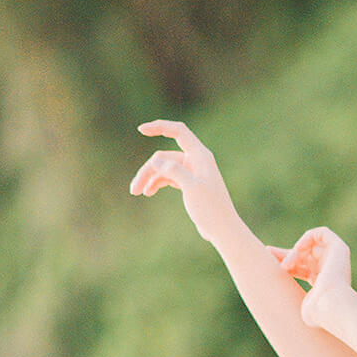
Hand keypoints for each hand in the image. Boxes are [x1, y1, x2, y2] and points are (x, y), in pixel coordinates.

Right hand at [131, 119, 237, 235]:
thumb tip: (155, 160)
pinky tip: (148, 192)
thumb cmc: (211, 209)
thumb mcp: (192, 188)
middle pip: (164, 156)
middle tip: (133, 190)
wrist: (222, 229)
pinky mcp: (189, 183)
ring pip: (164, 167)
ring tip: (136, 192)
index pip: (179, 132)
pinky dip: (157, 182)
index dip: (160, 127)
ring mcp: (192, 171)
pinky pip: (168, 177)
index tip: (141, 129)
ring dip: (149, 177)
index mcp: (200, 155)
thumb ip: (175, 171)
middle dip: (148, 169)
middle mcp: (196, 160)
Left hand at [274, 227, 356, 332]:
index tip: (267, 259)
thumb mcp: (295, 305)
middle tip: (268, 254)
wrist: (330, 307)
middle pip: (303, 255)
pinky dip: (309, 237)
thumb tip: (268, 300)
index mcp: (320, 283)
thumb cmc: (314, 312)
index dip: (284, 261)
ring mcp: (336, 259)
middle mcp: (329, 270)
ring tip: (287, 265)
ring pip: (310, 245)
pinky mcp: (340, 249)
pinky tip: (299, 249)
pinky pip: (323, 233)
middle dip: (284, 254)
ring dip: (294, 252)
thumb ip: (287, 299)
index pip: (300, 267)